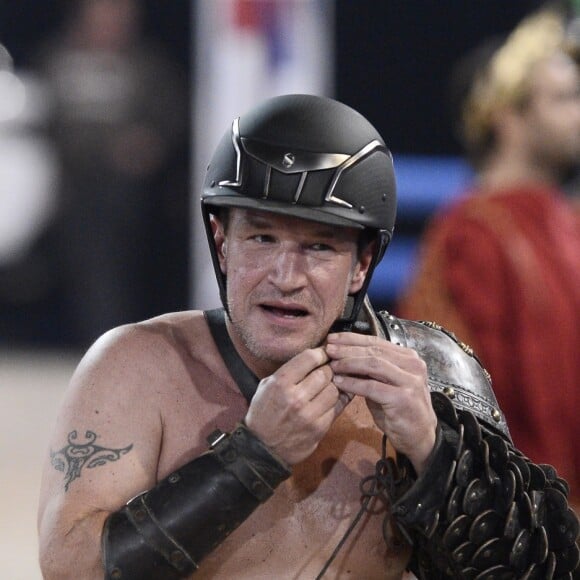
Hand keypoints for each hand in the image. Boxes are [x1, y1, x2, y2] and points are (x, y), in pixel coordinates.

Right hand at [244, 347, 349, 464]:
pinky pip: (336, 407)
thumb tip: (314, 358)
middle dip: (329, 369)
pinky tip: (331, 398)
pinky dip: (337, 401)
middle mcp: (296, 397)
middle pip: (325, 372)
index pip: (310, 358)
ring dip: (334, 385)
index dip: (321, 353)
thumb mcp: (267, 386)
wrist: (262, 448)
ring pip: (334, 389)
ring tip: (328, 385)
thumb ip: (288, 371)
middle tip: (329, 369)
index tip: (324, 353)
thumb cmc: (263, 413)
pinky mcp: (319, 428)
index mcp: (280, 383)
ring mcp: (309, 414)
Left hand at [325, 332, 436, 474]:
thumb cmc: (398, 409)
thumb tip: (341, 356)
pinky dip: (353, 383)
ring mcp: (410, 381)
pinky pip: (372, 386)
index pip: (376, 341)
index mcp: (408, 357)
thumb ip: (370, 370)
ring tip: (332, 364)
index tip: (333, 338)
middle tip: (328, 349)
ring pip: (373, 364)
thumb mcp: (385, 383)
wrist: (419, 437)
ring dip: (349, 363)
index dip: (352, 339)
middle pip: (374, 350)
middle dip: (348, 348)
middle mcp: (412, 365)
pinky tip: (339, 382)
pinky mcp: (403, 398)